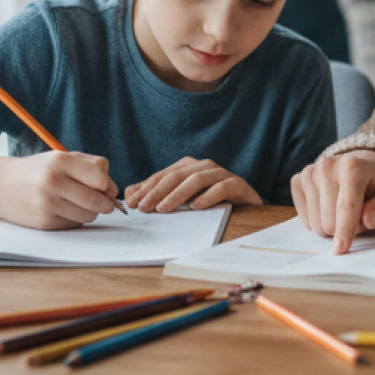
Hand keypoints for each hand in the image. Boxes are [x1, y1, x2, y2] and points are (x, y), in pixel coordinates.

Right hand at [0, 152, 119, 229]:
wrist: (1, 186)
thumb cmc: (40, 170)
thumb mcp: (63, 158)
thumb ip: (92, 167)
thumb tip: (113, 191)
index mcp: (60, 161)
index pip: (101, 178)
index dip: (109, 186)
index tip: (106, 189)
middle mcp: (53, 181)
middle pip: (97, 200)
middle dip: (105, 204)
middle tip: (103, 203)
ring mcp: (47, 203)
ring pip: (88, 216)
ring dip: (90, 213)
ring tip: (79, 204)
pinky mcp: (44, 222)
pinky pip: (74, 225)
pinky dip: (75, 220)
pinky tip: (63, 210)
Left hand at [125, 157, 262, 211]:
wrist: (246, 205)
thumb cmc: (210, 201)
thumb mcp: (181, 199)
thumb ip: (156, 195)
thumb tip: (129, 193)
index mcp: (188, 167)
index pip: (162, 176)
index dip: (145, 189)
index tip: (131, 204)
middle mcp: (204, 166)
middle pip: (176, 176)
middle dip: (156, 192)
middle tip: (143, 208)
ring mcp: (221, 173)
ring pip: (196, 180)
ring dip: (177, 194)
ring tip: (163, 209)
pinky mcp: (237, 184)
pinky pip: (221, 187)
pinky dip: (208, 196)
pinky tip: (196, 207)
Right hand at [291, 150, 374, 254]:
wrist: (357, 161)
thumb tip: (368, 221)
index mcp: (352, 167)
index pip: (346, 207)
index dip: (344, 232)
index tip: (340, 251)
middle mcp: (326, 167)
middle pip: (328, 220)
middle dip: (342, 229)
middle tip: (355, 217)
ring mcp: (309, 173)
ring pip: (315, 223)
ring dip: (330, 226)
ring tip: (341, 210)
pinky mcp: (297, 181)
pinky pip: (304, 218)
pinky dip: (317, 220)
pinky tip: (327, 206)